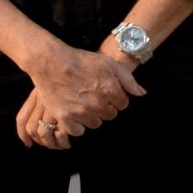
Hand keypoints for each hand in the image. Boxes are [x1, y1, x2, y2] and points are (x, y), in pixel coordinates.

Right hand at [15, 40, 141, 147]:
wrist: (51, 62)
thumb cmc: (81, 61)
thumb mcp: (109, 64)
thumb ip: (128, 80)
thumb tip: (141, 94)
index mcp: (110, 90)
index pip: (123, 104)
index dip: (116, 98)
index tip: (107, 92)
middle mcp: (96, 103)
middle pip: (110, 115)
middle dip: (105, 107)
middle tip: (94, 96)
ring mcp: (80, 112)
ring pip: (95, 123)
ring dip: (92, 116)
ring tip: (84, 103)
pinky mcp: (64, 117)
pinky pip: (77, 131)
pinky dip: (77, 125)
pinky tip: (75, 113)